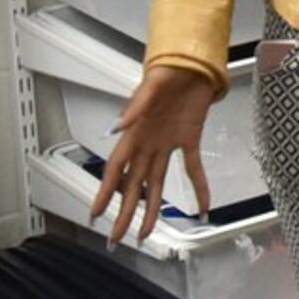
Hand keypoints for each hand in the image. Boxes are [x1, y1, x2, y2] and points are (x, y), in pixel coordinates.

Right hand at [94, 63, 218, 244]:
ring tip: (145, 233)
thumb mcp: (150, 86)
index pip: (115, 169)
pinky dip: (199, 189)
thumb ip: (135, 107)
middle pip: (133, 185)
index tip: (96, 213)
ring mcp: (168, 143)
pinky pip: (193, 169)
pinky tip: (202, 208)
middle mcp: (148, 143)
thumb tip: (116, 127)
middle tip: (116, 237)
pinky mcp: (190, 139)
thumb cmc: (168, 70)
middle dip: (124, 212)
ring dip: (151, 209)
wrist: (193, 62)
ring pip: (157, 184)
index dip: (105, 192)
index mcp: (135, 132)